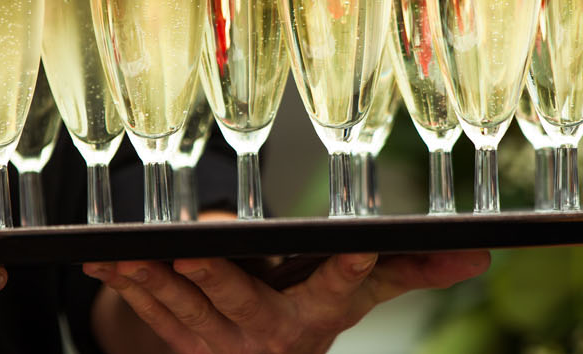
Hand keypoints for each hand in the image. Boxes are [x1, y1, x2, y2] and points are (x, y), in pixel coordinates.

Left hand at [84, 248, 488, 353]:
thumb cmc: (312, 305)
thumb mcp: (359, 292)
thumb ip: (410, 270)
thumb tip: (480, 254)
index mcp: (315, 315)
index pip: (339, 288)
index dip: (349, 268)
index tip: (356, 243)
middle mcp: (266, 333)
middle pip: (241, 302)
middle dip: (215, 278)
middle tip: (194, 250)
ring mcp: (217, 339)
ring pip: (182, 307)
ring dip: (153, 281)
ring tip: (132, 251)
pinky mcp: (180, 336)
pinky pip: (147, 312)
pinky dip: (124, 285)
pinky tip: (102, 259)